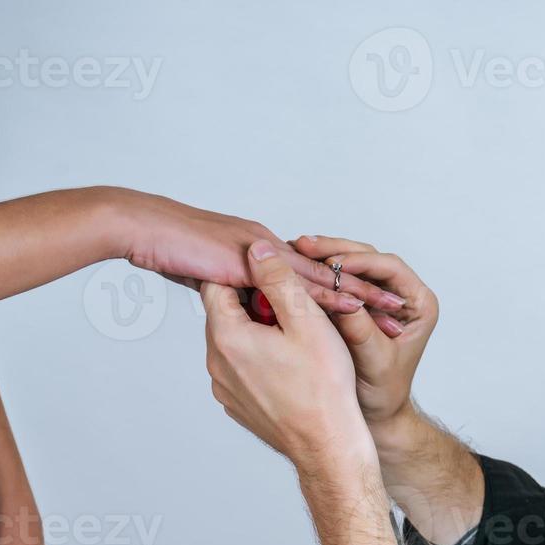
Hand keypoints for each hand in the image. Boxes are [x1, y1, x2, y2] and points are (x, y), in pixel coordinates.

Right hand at [106, 188, 406, 319]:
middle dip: (367, 296)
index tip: (373, 315)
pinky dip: (331, 295)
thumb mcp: (202, 277)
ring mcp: (270, 251)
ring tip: (396, 313)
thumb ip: (225, 293)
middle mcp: (275, 248)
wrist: (142, 228)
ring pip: (328, 277)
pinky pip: (301, 282)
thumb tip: (236, 312)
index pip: (314, 279)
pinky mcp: (261, 260)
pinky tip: (358, 308)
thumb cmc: (165, 250)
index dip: (343, 295)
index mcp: (265, 254)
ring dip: (362, 295)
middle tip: (401, 314)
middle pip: (331, 276)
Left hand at [200, 240, 375, 471]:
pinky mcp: (237, 404)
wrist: (328, 446)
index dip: (243, 272)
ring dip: (259, 331)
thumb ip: (277, 279)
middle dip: (255, 302)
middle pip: (226, 312)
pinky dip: (260, 358)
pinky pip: (241, 368)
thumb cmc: (324, 387)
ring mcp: (224, 387)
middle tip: (294, 306)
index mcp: (227, 337)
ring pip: (234, 341)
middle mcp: (215, 363)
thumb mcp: (306, 320)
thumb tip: (255, 249)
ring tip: (297, 337)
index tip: (269, 273)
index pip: (216, 283)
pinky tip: (292, 365)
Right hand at [287, 235, 438, 430]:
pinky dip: (315, 273)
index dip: (359, 260)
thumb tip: (341, 298)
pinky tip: (291, 267)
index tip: (331, 262)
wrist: (376, 413)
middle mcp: (399, 294)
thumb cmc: (382, 393)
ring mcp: (376, 296)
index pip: (389, 267)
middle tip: (304, 244)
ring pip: (349, 264)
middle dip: (335, 250)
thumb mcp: (375, 361)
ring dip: (321, 257)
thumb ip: (361, 330)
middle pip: (368, 258)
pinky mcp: (356, 302)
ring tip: (293, 249)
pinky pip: (336, 279)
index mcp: (417, 304)